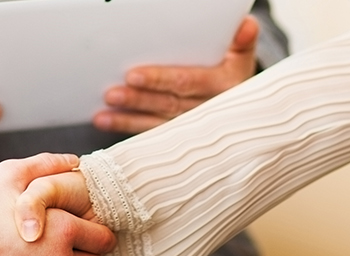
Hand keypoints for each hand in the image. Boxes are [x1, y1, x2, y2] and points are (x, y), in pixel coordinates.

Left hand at [94, 16, 259, 133]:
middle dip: (137, 101)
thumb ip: (242, 40)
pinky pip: (153, 135)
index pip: (186, 82)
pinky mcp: (180, 137)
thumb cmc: (234, 72)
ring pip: (157, 124)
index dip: (159, 79)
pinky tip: (108, 122)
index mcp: (224, 86)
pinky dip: (129, 129)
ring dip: (128, 120)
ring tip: (103, 114)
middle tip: (111, 94)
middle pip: (167, 104)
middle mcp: (209, 110)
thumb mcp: (243, 55)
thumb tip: (246, 25)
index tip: (133, 75)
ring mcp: (194, 128)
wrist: (245, 108)